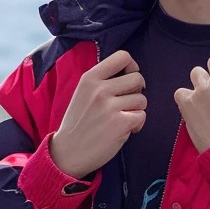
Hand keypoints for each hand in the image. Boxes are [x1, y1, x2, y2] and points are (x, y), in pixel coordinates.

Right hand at [48, 50, 145, 178]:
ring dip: (137, 110)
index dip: (132, 67)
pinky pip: (142, 116)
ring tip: (123, 118)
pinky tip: (126, 129)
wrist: (67, 152)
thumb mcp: (83, 93)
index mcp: (90, 78)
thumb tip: (131, 73)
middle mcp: (100, 89)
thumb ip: (103, 81)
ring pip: (142, 99)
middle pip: (137, 78)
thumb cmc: (79, 123)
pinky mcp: (120, 123)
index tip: (129, 79)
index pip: (122, 56)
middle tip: (126, 103)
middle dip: (137, 92)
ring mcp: (110, 106)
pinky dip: (138, 124)